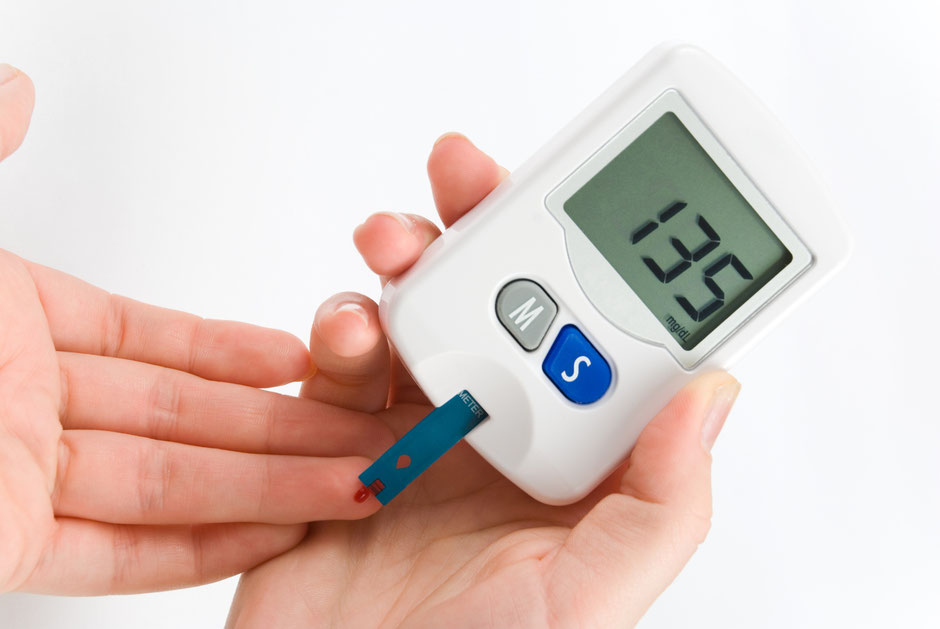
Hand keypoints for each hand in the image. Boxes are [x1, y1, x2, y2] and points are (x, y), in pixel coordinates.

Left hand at [0, 65, 384, 594]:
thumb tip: (12, 87)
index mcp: (0, 323)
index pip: (147, 337)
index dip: (231, 350)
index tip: (300, 357)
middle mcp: (10, 403)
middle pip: (180, 417)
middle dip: (281, 427)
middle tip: (362, 429)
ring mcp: (7, 481)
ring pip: (167, 486)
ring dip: (264, 490)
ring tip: (348, 483)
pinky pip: (118, 551)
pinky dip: (197, 547)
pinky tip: (266, 532)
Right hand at [227, 134, 740, 627]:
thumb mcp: (590, 602)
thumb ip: (659, 506)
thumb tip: (710, 392)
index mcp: (570, 464)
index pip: (597, 344)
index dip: (598, 268)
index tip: (591, 208)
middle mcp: (498, 433)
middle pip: (500, 303)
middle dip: (482, 228)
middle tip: (466, 176)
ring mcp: (417, 429)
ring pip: (417, 311)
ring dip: (405, 262)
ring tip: (393, 248)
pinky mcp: (339, 435)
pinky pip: (338, 360)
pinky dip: (337, 329)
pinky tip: (346, 335)